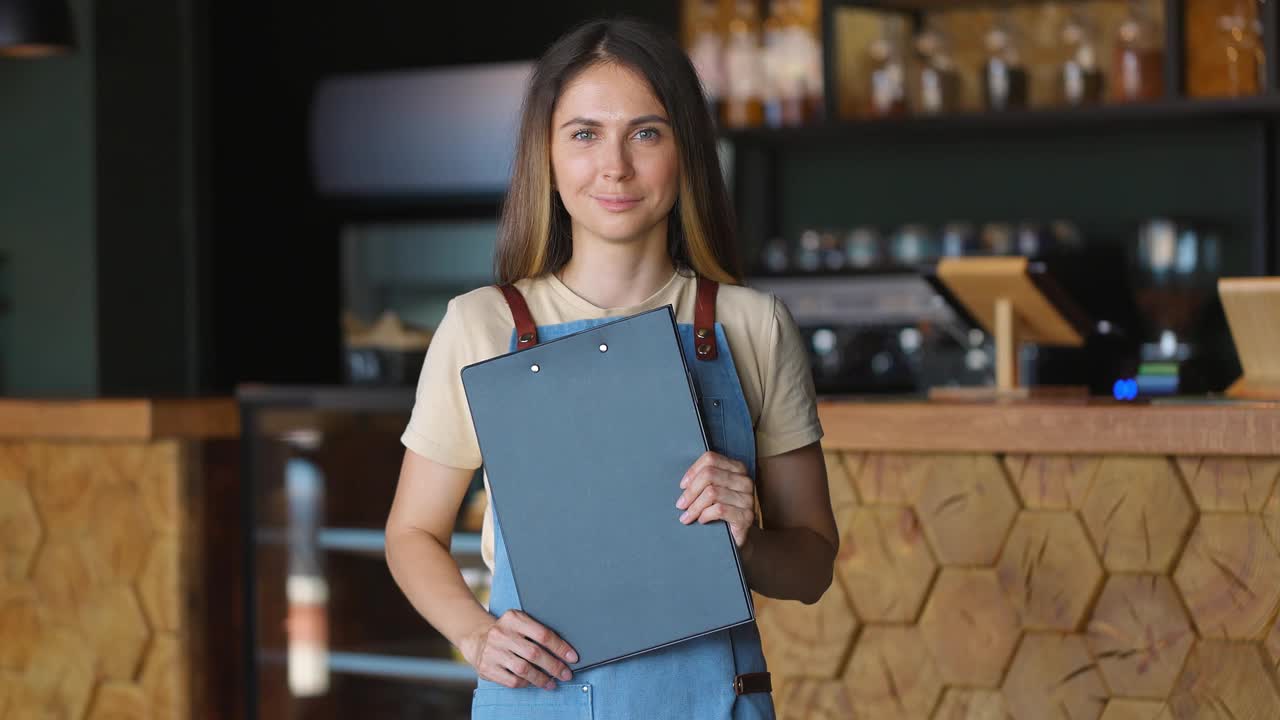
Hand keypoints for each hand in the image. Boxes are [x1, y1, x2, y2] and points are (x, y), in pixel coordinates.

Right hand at [459, 609, 578, 689]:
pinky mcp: (487, 668)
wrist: (477, 639)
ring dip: (542, 678)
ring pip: (524, 669)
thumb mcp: (519, 623)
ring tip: (552, 683)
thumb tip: (565, 650)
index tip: (572, 657)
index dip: (560, 647)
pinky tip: (533, 682)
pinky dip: (526, 683)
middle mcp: (501, 633)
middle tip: (566, 674)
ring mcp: (493, 651)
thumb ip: (537, 631)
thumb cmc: (507, 632)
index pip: (542, 634)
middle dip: (554, 666)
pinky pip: (512, 680)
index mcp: (513, 618)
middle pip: (534, 653)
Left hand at [676, 451, 755, 547]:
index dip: (693, 471)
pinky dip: (705, 514)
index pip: (710, 459)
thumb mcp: (712, 491)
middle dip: (691, 491)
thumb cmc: (721, 512)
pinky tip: (701, 520)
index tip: (682, 486)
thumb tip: (683, 482)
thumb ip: (703, 480)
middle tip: (680, 505)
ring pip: (712, 492)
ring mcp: (748, 498)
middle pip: (709, 474)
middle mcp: (745, 480)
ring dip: (694, 506)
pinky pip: (719, 509)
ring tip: (687, 516)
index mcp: (737, 468)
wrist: (736, 538)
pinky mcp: (746, 516)